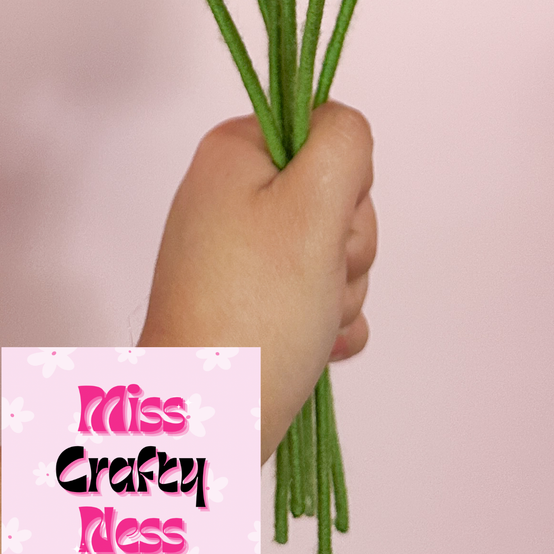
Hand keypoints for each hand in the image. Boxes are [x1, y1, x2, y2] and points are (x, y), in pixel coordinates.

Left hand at [139, 102, 376, 459]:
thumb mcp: (313, 203)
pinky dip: (329, 323)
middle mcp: (230, 195)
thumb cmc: (257, 310)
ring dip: (341, 289)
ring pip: (334, 250)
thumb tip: (343, 130)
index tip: (321, 222)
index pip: (325, 133)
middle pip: (335, 195)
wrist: (207, 423)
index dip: (343, 180)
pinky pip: (319, 295)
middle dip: (346, 245)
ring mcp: (239, 254)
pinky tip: (316, 345)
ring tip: (309, 321)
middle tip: (317, 279)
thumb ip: (344, 142)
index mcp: (234, 153)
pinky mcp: (250, 304)